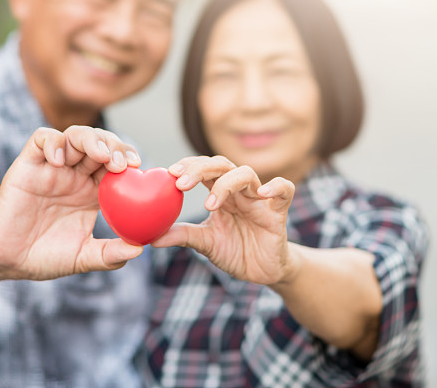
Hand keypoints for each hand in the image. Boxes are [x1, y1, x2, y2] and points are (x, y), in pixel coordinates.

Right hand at [0, 125, 143, 280]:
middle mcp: (75, 174)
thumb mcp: (83, 257)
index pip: (116, 164)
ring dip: (91, 139)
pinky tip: (58, 159)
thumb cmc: (45, 256)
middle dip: (115, 146)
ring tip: (100, 155)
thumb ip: (110, 254)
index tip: (138, 167)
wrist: (7, 259)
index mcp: (93, 191)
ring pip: (75, 136)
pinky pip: (41, 139)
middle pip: (100, 143)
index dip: (129, 159)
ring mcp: (52, 167)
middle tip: (122, 163)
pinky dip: (52, 142)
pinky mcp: (28, 164)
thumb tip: (140, 249)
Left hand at [152, 156, 295, 285]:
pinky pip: (285, 189)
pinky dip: (276, 187)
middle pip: (221, 164)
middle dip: (200, 169)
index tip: (170, 174)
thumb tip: (151, 237)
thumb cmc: (235, 251)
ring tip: (210, 204)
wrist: (263, 272)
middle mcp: (239, 191)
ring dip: (225, 184)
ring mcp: (259, 199)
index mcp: (220, 193)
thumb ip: (181, 235)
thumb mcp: (205, 243)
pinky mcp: (278, 212)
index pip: (204, 168)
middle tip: (181, 183)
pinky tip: (262, 193)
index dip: (188, 166)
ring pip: (246, 173)